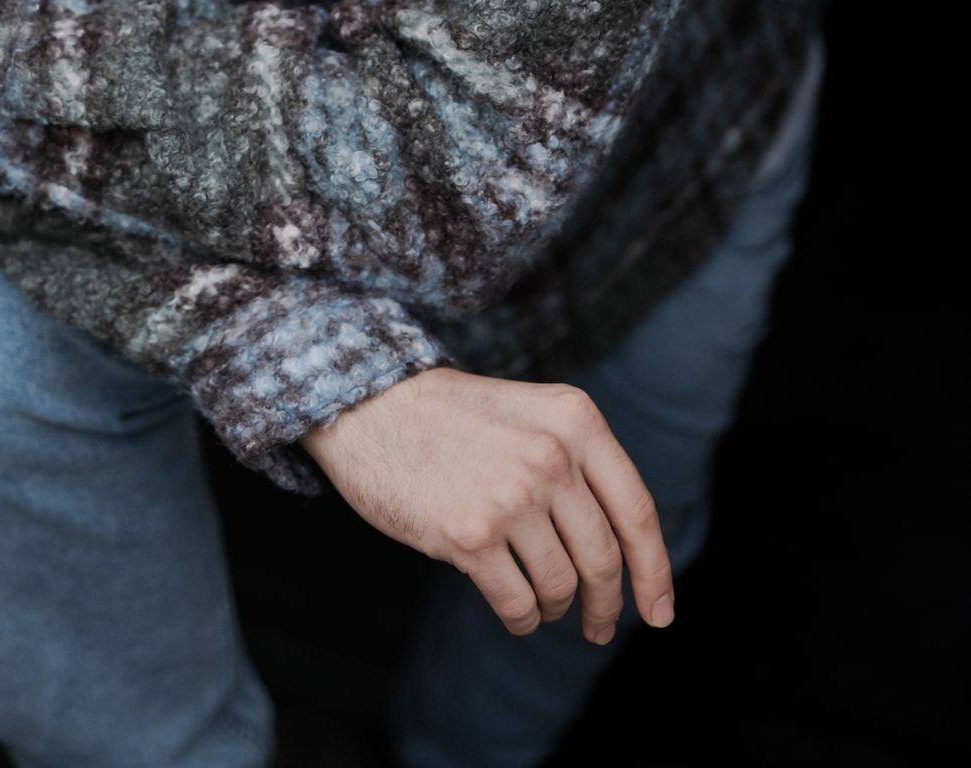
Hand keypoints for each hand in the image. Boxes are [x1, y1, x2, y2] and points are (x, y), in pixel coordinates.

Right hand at [300, 366, 674, 646]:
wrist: (371, 404)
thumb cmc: (452, 418)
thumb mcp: (531, 414)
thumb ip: (579, 465)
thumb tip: (626, 553)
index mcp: (575, 419)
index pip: (636, 511)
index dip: (655, 571)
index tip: (660, 612)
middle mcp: (551, 455)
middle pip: (604, 558)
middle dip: (607, 604)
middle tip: (599, 626)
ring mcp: (511, 495)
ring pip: (563, 585)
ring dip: (556, 607)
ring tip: (541, 602)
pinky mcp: (469, 534)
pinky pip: (519, 604)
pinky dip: (522, 618)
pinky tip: (515, 609)